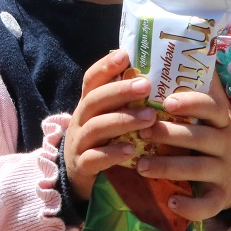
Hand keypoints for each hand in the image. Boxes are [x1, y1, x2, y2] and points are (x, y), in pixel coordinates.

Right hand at [65, 50, 157, 201]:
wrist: (76, 176)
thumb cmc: (101, 141)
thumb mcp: (106, 118)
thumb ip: (122, 102)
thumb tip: (154, 77)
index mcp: (88, 105)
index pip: (92, 80)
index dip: (105, 66)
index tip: (125, 55)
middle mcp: (80, 120)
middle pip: (95, 100)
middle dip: (119, 91)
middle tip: (145, 85)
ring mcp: (79, 143)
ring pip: (96, 127)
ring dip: (123, 120)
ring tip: (149, 118)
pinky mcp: (82, 166)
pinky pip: (94, 158)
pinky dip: (112, 154)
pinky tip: (131, 150)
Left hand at [134, 83, 230, 221]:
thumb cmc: (216, 135)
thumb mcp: (215, 110)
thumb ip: (202, 83)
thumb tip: (185, 46)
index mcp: (222, 120)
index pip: (211, 107)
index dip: (191, 103)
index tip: (167, 101)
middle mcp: (227, 144)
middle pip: (200, 138)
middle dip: (169, 135)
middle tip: (141, 133)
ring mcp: (225, 172)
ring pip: (198, 169)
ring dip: (168, 167)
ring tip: (140, 166)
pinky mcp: (221, 197)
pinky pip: (208, 204)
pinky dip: (190, 205)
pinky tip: (171, 200)